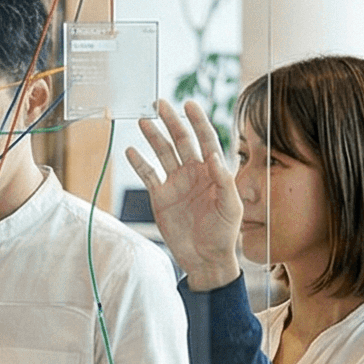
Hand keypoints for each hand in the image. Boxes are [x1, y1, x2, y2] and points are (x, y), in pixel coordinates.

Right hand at [124, 98, 243, 290]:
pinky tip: (131, 151)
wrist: (205, 258)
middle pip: (181, 140)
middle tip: (159, 104)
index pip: (206, 139)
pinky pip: (148, 175)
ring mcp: (176, 183)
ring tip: (144, 121)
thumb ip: (225, 181)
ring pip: (163, 153)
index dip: (198, 121)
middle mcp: (194, 172)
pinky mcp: (161, 196)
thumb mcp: (231, 208)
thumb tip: (215, 157)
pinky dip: (139, 163)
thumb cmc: (224, 233)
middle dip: (171, 121)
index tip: (189, 104)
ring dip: (154, 137)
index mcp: (214, 171)